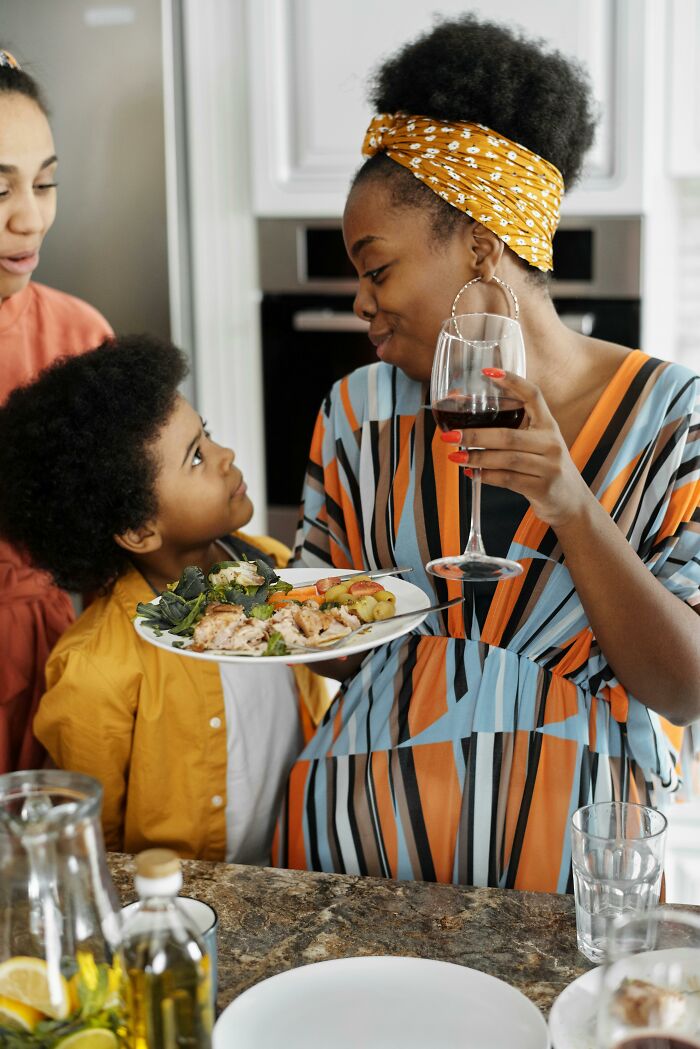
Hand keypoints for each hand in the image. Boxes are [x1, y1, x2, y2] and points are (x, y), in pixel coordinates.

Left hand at [442, 370, 590, 527]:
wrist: (571, 501)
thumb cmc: (546, 468)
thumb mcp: (538, 444)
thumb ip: (513, 432)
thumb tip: (466, 422)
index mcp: (548, 425)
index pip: (533, 395)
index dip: (512, 381)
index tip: (487, 373)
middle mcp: (551, 443)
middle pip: (508, 435)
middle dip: (475, 435)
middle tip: (450, 435)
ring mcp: (549, 467)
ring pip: (506, 459)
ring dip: (477, 458)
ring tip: (455, 456)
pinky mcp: (542, 488)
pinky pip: (508, 480)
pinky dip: (486, 477)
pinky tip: (472, 474)